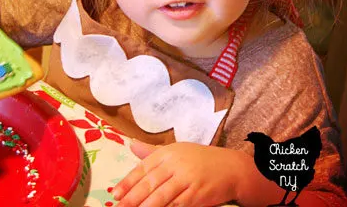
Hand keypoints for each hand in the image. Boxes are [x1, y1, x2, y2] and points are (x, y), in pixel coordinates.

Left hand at [113, 139, 243, 206]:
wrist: (232, 168)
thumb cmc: (201, 160)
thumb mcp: (177, 151)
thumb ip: (152, 152)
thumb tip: (131, 145)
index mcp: (168, 153)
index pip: (143, 168)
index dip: (128, 182)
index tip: (115, 194)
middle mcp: (175, 164)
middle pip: (149, 183)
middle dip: (132, 198)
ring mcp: (187, 179)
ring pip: (161, 196)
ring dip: (145, 206)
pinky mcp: (197, 195)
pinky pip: (177, 205)